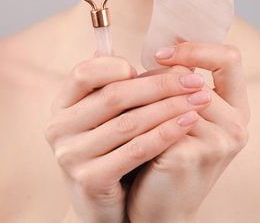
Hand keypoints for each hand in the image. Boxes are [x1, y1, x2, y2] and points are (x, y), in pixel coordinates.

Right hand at [44, 55, 211, 222]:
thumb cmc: (111, 150)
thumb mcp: (107, 117)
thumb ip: (117, 85)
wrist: (104, 205)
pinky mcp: (90, 179)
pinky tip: (188, 122)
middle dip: (160, 85)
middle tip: (194, 80)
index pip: (84, 73)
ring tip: (200, 99)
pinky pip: (136, 150)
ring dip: (169, 108)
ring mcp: (71, 155)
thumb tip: (153, 52)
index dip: (119, 66)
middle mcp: (59, 128)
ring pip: (129, 123)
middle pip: (113, 97)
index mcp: (62, 106)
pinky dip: (166, 133)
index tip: (156, 65)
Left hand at [126, 42, 249, 221]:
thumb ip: (172, 87)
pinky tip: (116, 120)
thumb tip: (138, 48)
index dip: (195, 49)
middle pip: (189, 77)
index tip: (160, 55)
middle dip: (152, 78)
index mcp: (238, 110)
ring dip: (138, 96)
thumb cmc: (167, 158)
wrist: (160, 210)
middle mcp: (236, 125)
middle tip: (124, 82)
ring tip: (114, 100)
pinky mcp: (189, 155)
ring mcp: (217, 142)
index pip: (229, 58)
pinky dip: (133, 117)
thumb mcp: (179, 119)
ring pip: (169, 96)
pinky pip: (155, 121)